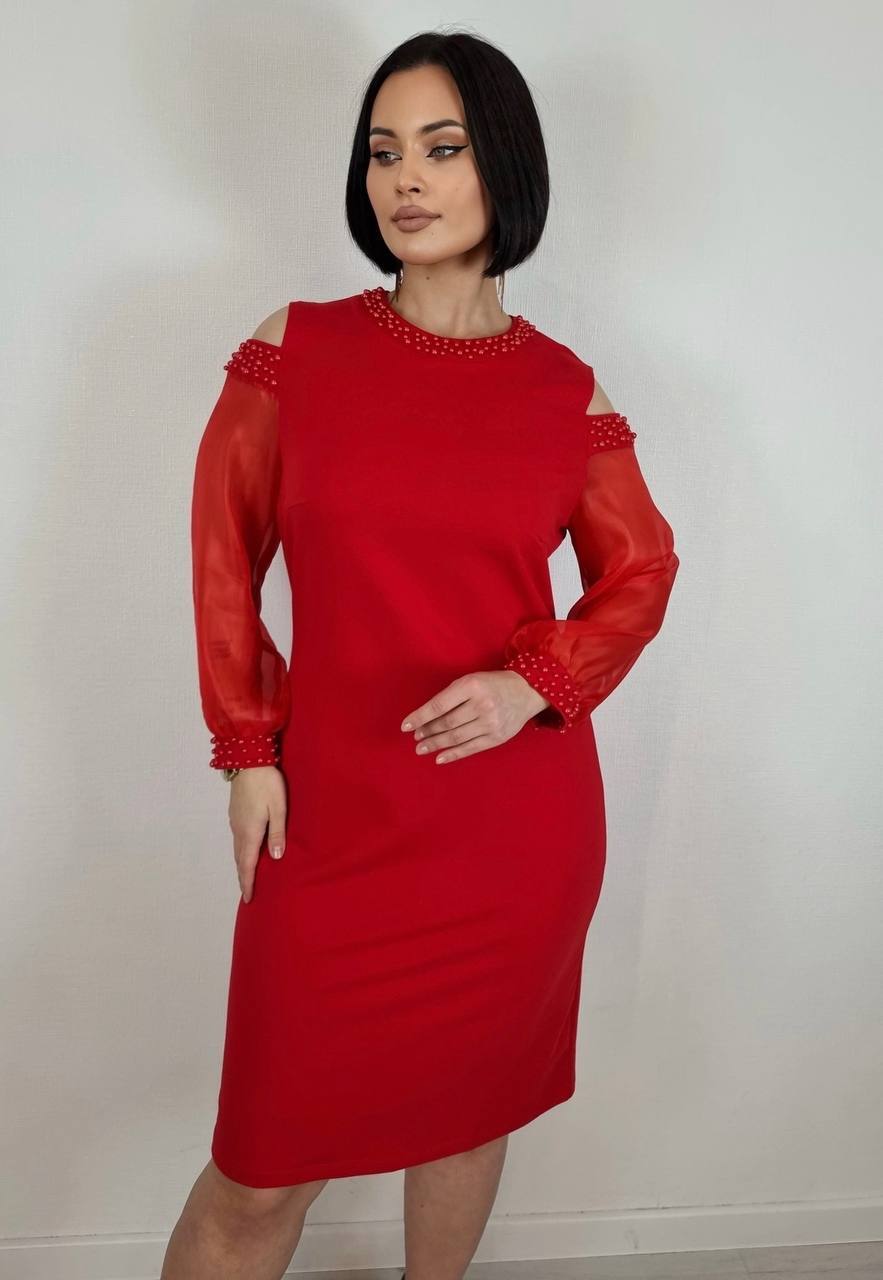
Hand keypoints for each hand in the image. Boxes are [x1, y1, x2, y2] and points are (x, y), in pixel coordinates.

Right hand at [227, 766, 286, 902]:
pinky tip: (247, 850)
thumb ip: (277, 833)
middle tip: (247, 892)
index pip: (248, 864)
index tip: (249, 898)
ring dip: (242, 864)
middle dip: (243, 877)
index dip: (248, 882)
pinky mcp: (235, 812)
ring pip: (237, 849)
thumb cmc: (267, 783)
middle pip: (240, 859)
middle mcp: (239, 829)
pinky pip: (237, 838)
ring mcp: (235, 820)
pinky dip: (241, 850)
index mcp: (250, 831)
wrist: (248, 759)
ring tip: (247, 875)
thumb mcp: (278, 808)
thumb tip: (276, 857)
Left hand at [400, 671, 549, 764]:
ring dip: (436, 744)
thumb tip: (426, 717)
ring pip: (456, 737)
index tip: (406, 726)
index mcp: (472, 686)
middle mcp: (482, 705)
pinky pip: (470, 748)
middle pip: (447, 723)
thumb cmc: (492, 684)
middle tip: (416, 737)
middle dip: (427, 731)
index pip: (439, 705)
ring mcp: (491, 723)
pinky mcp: (497, 738)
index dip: (420, 717)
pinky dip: (453, 754)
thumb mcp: (471, 681)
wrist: (527, 692)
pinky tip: (439, 757)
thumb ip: (451, 696)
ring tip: (421, 748)